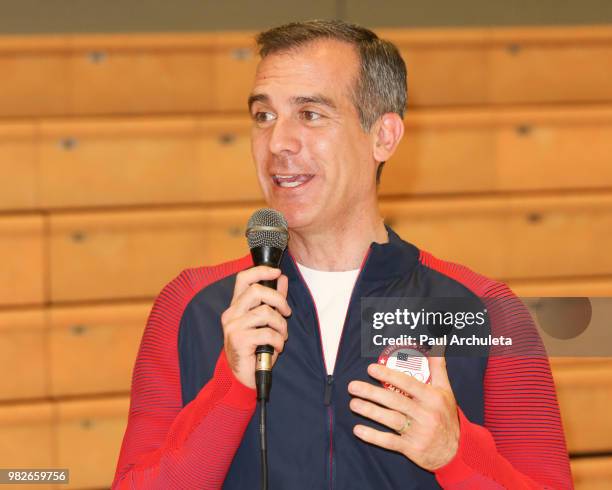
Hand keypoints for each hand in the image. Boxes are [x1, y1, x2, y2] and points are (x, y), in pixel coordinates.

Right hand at [221, 266, 291, 388]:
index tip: (277, 272)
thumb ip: (273, 299)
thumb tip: (281, 279)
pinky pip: (267, 333)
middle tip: (286, 313)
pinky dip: (278, 341)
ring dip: (280, 325)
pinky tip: (276, 347)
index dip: (261, 271)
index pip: (244, 278)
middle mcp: (231, 314)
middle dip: (279, 300)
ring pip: (265, 312)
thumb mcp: (265, 321)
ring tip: (281, 336)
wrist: (243, 377)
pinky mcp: (239, 340)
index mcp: (236, 306)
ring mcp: (233, 326)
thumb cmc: (254, 349)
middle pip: (257, 291)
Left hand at [347, 352, 459, 470]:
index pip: (407, 383)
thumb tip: (436, 343)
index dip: (388, 375)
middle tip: (353, 386)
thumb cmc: (446, 415)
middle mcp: (425, 414)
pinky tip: (358, 429)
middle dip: (371, 393)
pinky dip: (373, 436)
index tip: (371, 368)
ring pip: (390, 420)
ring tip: (353, 404)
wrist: (457, 450)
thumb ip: (438, 367)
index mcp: (432, 398)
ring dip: (369, 411)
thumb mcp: (446, 390)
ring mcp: (418, 433)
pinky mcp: (411, 448)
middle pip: (394, 401)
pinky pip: (389, 441)